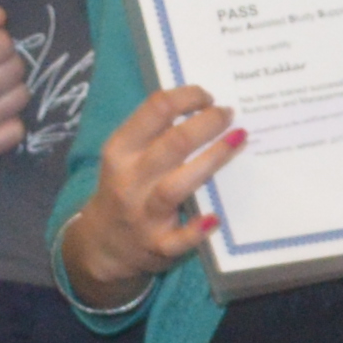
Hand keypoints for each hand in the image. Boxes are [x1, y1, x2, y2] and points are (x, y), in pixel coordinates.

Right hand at [54, 85, 237, 306]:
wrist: (103, 245)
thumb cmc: (126, 189)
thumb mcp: (126, 156)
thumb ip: (155, 132)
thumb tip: (205, 104)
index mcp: (120, 150)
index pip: (155, 110)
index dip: (187, 97)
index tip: (208, 97)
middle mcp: (129, 180)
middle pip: (173, 144)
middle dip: (207, 123)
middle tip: (229, 114)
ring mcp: (143, 214)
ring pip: (177, 186)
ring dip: (211, 161)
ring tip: (239, 140)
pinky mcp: (158, 245)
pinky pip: (179, 239)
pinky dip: (197, 230)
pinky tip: (216, 218)